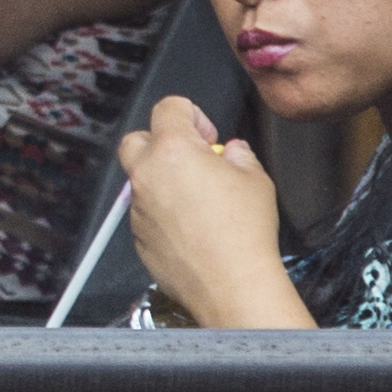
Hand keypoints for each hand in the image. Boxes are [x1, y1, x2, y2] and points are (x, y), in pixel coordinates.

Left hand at [114, 93, 294, 326]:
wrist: (232, 285)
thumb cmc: (244, 232)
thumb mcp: (255, 177)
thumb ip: (238, 154)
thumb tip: (230, 152)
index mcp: (172, 150)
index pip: (168, 107)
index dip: (191, 114)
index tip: (207, 135)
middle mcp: (146, 176)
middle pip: (136, 140)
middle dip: (161, 142)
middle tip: (191, 159)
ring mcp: (138, 209)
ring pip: (141, 181)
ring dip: (163, 181)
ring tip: (199, 200)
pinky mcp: (138, 239)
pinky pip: (146, 214)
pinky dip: (163, 214)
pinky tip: (193, 229)